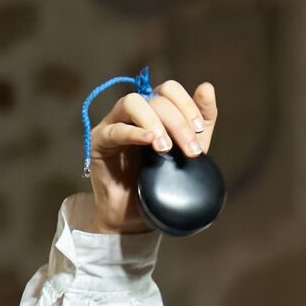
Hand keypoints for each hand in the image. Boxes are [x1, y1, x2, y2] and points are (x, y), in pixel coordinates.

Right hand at [80, 78, 218, 233]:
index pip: (168, 89)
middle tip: (191, 151)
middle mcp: (133, 112)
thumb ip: (202, 122)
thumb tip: (207, 87)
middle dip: (178, 123)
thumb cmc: (161, 182)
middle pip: (155, 99)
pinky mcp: (99, 142)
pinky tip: (150, 142)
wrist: (136, 217)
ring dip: (154, 122)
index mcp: (154, 110)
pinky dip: (134, 132)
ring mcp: (114, 124)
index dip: (186, 104)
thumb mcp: (190, 150)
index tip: (199, 130)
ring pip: (132, 103)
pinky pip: (114, 130)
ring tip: (166, 148)